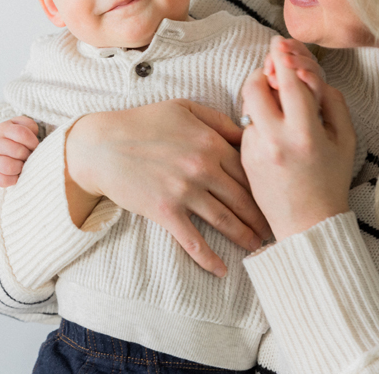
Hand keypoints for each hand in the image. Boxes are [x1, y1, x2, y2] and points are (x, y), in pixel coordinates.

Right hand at [0, 116, 39, 186]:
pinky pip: (3, 180)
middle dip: (28, 156)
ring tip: (22, 165)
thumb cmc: (13, 137)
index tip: (34, 146)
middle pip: (18, 152)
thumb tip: (33, 141)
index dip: (33, 142)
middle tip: (28, 156)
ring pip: (10, 167)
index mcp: (3, 129)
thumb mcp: (21, 125)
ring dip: (21, 168)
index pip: (22, 134)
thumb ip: (30, 126)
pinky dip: (13, 180)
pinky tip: (16, 174)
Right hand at [65, 99, 272, 277]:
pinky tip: (222, 270)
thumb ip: (218, 119)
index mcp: (210, 142)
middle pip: (243, 197)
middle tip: (277, 228)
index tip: (277, 196)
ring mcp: (184, 191)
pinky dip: (210, 258)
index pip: (249, 167)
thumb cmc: (142, 122)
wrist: (101, 145)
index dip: (265, 184)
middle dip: (262, 215)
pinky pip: (193, 241)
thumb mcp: (184, 108)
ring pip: (225, 220)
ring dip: (245, 237)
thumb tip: (247, 131)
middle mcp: (202, 168)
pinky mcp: (165, 211)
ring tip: (259, 247)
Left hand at [241, 41, 354, 239]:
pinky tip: (273, 129)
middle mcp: (274, 139)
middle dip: (263, 72)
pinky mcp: (242, 158)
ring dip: (259, 95)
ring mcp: (254, 149)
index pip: (288, 80)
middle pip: (254, 85)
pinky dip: (258, 119)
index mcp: (304, 132)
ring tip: (278, 102)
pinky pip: (246, 126)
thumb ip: (330, 100)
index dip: (283, 56)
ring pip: (248, 104)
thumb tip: (308, 73)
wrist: (307, 224)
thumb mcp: (345, 139)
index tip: (280, 42)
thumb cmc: (330, 180)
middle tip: (274, 71)